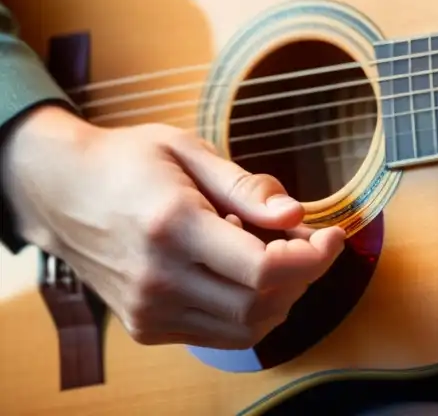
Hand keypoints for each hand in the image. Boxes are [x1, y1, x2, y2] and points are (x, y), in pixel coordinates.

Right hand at [1, 106, 345, 348]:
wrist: (59, 192)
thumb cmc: (128, 161)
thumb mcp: (188, 150)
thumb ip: (245, 186)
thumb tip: (296, 214)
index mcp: (172, 225)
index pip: (263, 269)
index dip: (313, 258)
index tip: (333, 236)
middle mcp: (158, 277)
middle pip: (260, 304)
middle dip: (305, 276)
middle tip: (314, 243)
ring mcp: (148, 309)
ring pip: (244, 327)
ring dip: (282, 297)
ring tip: (282, 255)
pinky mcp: (145, 326)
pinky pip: (218, 333)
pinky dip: (250, 310)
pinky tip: (247, 273)